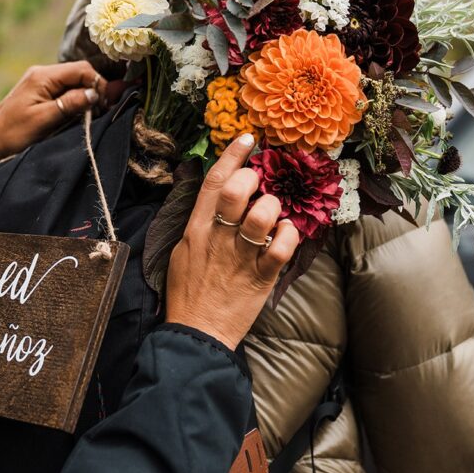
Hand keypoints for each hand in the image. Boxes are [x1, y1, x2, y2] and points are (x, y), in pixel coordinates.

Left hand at [0, 61, 118, 161]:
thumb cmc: (14, 133)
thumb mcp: (45, 119)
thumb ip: (71, 103)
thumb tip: (95, 92)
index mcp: (43, 76)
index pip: (82, 69)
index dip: (98, 84)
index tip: (105, 104)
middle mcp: (42, 73)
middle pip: (79, 72)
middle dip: (93, 88)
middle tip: (102, 109)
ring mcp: (40, 81)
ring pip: (73, 81)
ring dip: (85, 95)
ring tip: (91, 113)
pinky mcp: (39, 92)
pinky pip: (64, 89)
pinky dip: (75, 98)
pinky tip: (78, 112)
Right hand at [165, 134, 299, 349]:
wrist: (196, 334)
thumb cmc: (189, 294)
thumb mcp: (183, 252)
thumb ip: (201, 226)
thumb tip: (216, 200)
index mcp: (196, 229)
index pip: (213, 182)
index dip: (233, 155)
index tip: (248, 138)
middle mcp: (217, 238)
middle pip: (236, 190)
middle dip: (253, 178)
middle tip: (260, 184)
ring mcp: (239, 257)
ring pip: (262, 214)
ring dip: (273, 208)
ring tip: (274, 215)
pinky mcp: (260, 277)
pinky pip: (282, 247)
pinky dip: (289, 236)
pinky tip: (287, 235)